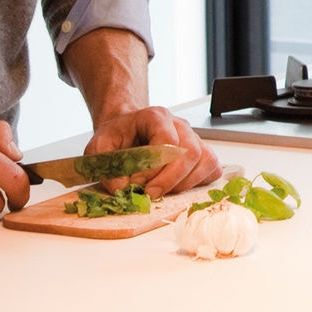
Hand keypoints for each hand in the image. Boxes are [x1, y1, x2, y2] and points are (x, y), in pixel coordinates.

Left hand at [85, 106, 222, 195]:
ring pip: (204, 161)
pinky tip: (178, 187)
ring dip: (183, 184)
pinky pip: (212, 168)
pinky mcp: (202, 153)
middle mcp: (180, 125)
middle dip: (170, 180)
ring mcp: (195, 138)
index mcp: (156, 116)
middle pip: (190, 152)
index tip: (137, 182)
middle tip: (150, 194)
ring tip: (162, 192)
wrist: (129, 131)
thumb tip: (122, 189)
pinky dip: (198, 183)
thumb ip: (105, 165)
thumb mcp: (99, 146)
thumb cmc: (118, 137)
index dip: (154, 166)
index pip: (167, 140)